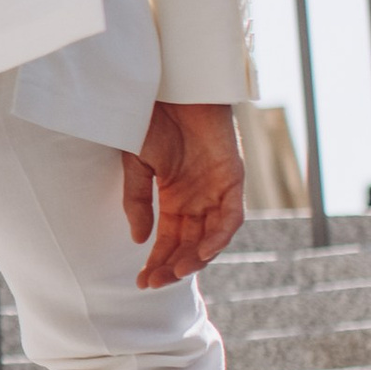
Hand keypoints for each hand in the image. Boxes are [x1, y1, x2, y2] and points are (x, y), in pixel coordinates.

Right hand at [121, 101, 245, 288]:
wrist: (173, 87)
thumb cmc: (152, 118)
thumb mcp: (136, 165)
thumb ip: (138, 201)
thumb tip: (138, 239)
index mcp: (175, 196)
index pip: (170, 239)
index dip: (157, 261)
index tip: (141, 282)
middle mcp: (198, 198)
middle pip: (190, 244)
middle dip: (173, 265)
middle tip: (154, 282)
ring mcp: (217, 190)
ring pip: (212, 236)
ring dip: (196, 257)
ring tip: (176, 272)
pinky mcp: (233, 179)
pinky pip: (231, 217)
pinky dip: (219, 236)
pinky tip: (202, 252)